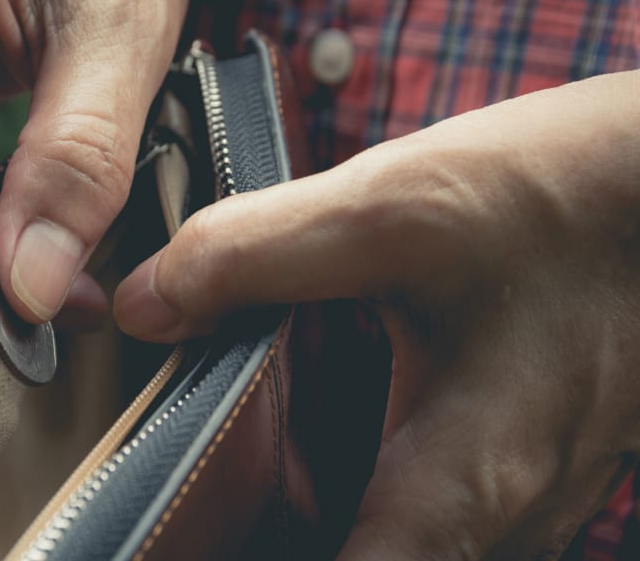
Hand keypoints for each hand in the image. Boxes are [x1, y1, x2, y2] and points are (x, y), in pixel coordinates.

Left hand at [115, 71, 639, 558]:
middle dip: (269, 532)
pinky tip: (323, 408)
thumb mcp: (394, 209)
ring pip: (403, 535)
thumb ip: (252, 256)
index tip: (182, 547)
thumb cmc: (578, 198)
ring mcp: (526, 486)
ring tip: (239, 462)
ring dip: (317, 505)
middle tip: (194, 503)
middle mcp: (505, 511)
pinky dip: (364, 468)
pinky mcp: (531, 447)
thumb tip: (146, 305)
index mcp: (464, 480)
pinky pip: (435, 492)